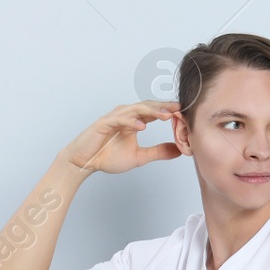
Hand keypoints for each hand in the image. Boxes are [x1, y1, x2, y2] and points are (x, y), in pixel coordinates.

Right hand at [60, 101, 181, 174]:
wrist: (85, 163)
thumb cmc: (107, 157)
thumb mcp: (139, 157)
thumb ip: (158, 152)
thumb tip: (179, 150)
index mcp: (134, 121)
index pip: (154, 112)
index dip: (169, 111)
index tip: (185, 114)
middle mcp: (125, 116)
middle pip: (148, 107)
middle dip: (164, 107)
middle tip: (180, 109)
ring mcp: (114, 118)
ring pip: (135, 109)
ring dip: (151, 111)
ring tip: (166, 115)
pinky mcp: (103, 123)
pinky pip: (119, 119)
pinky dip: (131, 121)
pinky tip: (142, 126)